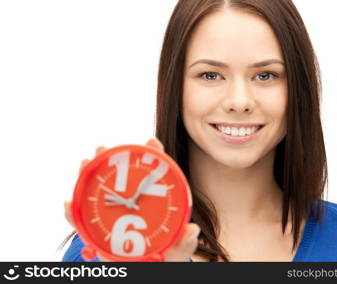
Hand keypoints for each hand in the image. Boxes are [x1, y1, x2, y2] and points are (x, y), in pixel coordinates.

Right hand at [64, 138, 199, 261]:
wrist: (143, 270)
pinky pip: (83, 223)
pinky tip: (70, 205)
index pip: (154, 179)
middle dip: (109, 161)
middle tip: (102, 150)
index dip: (154, 157)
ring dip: (88, 178)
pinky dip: (74, 214)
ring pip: (98, 195)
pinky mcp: (98, 234)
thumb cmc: (163, 257)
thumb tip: (192, 229)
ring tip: (84, 165)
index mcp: (153, 207)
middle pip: (120, 180)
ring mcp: (113, 219)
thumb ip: (183, 243)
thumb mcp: (176, 250)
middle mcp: (131, 208)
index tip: (151, 142)